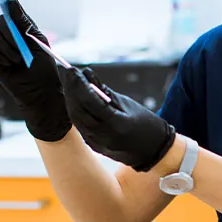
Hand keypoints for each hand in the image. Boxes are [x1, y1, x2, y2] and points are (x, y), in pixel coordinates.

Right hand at [0, 0, 70, 141]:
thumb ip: (24, 22)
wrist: (40, 92)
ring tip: (19, 61)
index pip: (12, 11)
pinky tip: (8, 64)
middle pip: (1, 21)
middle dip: (11, 32)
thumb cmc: (44, 68)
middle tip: (21, 46)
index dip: (8, 4)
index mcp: (23, 29)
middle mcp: (10, 36)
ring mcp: (0, 47)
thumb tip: (11, 1)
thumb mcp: (38, 41)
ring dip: (8, 48)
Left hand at [60, 67, 176, 172]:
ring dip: (70, 99)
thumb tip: (87, 75)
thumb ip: (104, 91)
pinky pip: (80, 126)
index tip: (72, 70)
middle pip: (78, 110)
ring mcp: (97, 144)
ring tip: (68, 82)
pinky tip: (74, 97)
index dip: (79, 85)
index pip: (91, 102)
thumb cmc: (146, 124)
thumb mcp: (128, 104)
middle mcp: (104, 137)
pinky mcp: (94, 146)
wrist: (154, 152)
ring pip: (76, 119)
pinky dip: (76, 110)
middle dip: (71, 90)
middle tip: (66, 73)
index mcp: (116, 125)